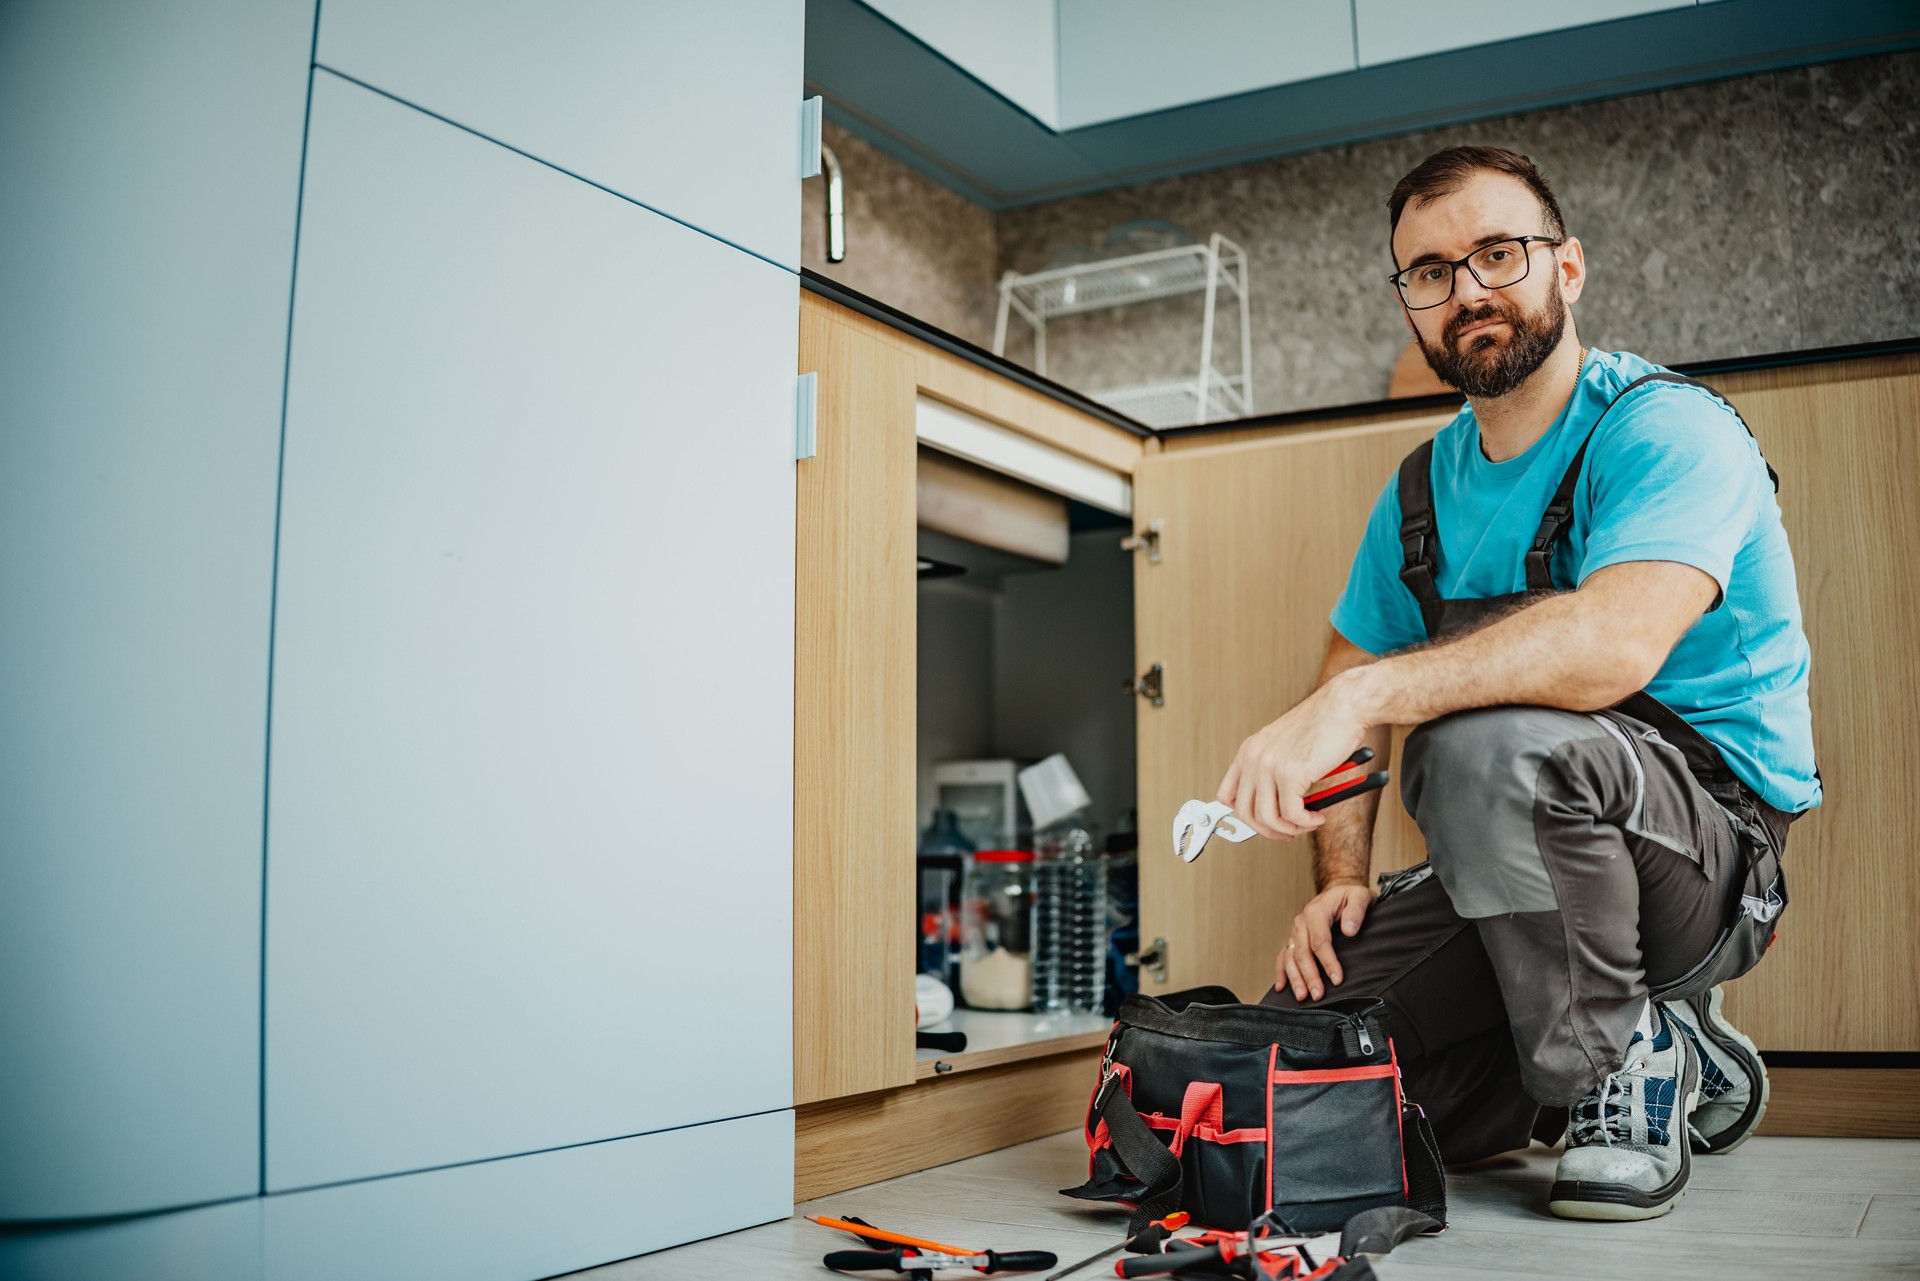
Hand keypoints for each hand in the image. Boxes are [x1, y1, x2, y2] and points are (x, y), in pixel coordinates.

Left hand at [1216, 679, 1370, 839]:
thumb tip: (1278, 808)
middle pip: (1244, 813)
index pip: (1226, 795)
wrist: (1343, 706)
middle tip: (1288, 832)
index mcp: (1249, 751)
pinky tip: (1318, 818)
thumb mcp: (1286, 746)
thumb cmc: (1323, 725)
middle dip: (1267, 830)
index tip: (1263, 822)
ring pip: (1266, 819)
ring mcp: (1270, 766)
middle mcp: (1254, 758)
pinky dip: (1306, 823)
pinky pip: (1292, 815)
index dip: (1244, 815)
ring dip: (1288, 829)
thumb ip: (1275, 771)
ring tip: (1306, 825)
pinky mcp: (1291, 773)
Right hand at [1277, 881, 1375, 1000]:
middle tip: (1318, 995)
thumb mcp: (1360, 896)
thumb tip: (1349, 930)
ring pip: (1290, 957)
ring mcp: (1295, 932)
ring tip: (1302, 996)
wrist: (1338, 890)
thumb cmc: (1350, 896)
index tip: (1337, 979)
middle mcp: (1301, 923)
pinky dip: (1280, 972)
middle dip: (1309, 975)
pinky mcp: (1294, 940)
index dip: (1328, 962)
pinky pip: (1282, 956)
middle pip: (1302, 953)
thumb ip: (1356, 911)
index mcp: (1316, 912)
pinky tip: (1281, 987)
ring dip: (1294, 978)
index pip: (1320, 941)